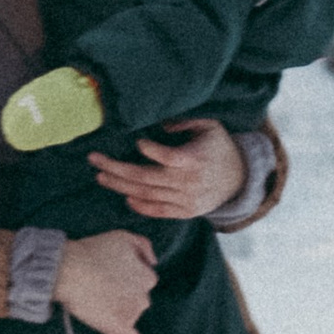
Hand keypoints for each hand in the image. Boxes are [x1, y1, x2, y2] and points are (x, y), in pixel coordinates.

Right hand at [52, 227, 157, 333]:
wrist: (70, 271)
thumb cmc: (94, 252)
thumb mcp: (123, 237)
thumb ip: (144, 246)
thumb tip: (153, 262)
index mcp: (148, 278)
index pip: (145, 280)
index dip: (128, 276)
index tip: (112, 273)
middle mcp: (144, 298)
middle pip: (138, 298)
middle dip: (126, 293)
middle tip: (104, 286)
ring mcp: (131, 315)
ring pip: (131, 314)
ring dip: (121, 309)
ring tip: (99, 300)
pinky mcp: (118, 329)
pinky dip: (126, 333)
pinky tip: (117, 327)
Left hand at [88, 118, 246, 222]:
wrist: (239, 179)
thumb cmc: (219, 147)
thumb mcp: (209, 126)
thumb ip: (185, 122)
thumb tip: (160, 124)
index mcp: (194, 159)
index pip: (167, 157)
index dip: (150, 150)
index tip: (138, 142)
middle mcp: (188, 182)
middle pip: (145, 177)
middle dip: (116, 169)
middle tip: (94, 160)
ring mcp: (185, 200)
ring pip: (146, 194)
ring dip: (119, 186)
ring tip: (100, 176)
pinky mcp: (184, 211)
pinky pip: (157, 211)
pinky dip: (139, 205)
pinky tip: (124, 195)